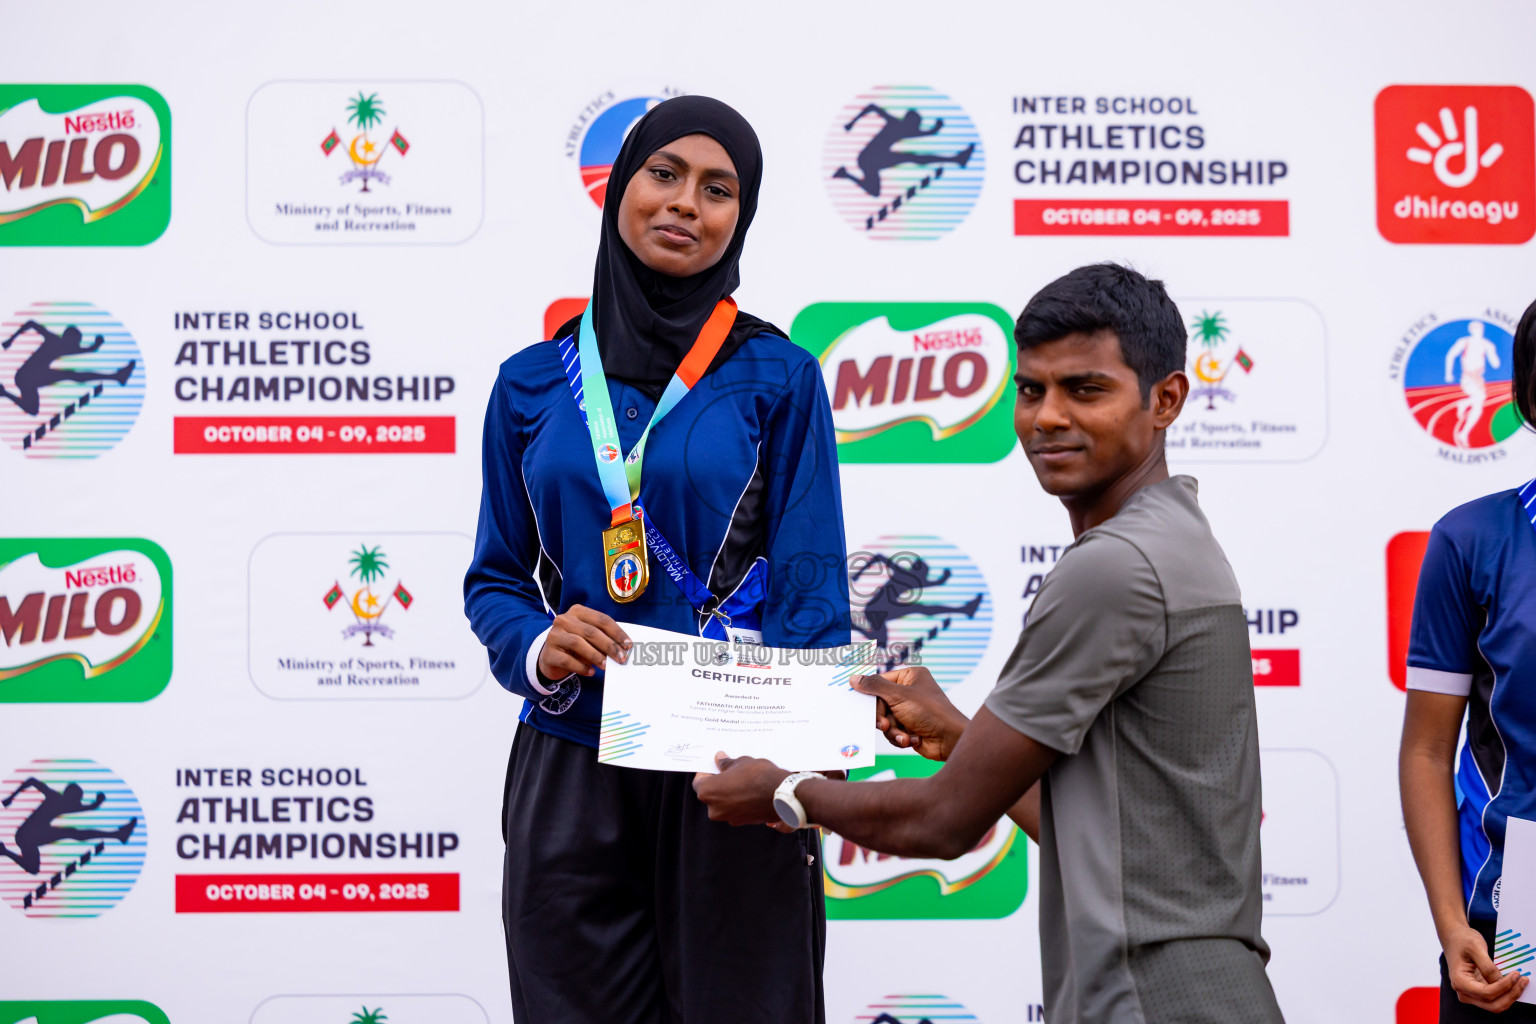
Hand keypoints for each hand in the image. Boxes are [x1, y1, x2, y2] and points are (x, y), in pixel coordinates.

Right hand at [537, 604, 629, 679]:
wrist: (551, 657)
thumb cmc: (576, 646)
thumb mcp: (589, 638)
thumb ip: (603, 639)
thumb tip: (623, 650)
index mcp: (578, 612)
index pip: (602, 620)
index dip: (617, 632)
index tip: (629, 645)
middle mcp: (564, 620)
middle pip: (591, 631)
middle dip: (609, 646)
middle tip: (621, 658)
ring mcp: (554, 635)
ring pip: (577, 643)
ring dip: (595, 655)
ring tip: (606, 666)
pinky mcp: (548, 653)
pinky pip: (567, 660)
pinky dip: (581, 667)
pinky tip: (591, 671)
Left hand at [692, 752, 789, 825]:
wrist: (781, 794)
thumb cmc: (758, 776)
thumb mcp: (740, 762)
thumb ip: (726, 763)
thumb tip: (719, 759)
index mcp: (708, 792)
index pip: (698, 782)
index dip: (705, 773)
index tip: (713, 766)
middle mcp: (714, 809)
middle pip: (710, 794)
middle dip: (718, 784)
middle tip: (728, 772)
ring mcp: (728, 817)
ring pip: (723, 803)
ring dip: (728, 794)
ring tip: (741, 781)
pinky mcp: (741, 822)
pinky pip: (735, 810)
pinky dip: (738, 802)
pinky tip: (748, 792)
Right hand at [852, 667, 968, 760]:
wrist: (950, 740)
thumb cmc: (930, 712)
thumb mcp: (899, 696)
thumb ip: (874, 686)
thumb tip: (854, 678)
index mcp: (910, 676)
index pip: (881, 682)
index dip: (871, 694)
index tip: (860, 703)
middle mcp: (910, 692)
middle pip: (880, 703)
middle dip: (883, 718)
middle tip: (884, 725)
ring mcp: (910, 710)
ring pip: (885, 720)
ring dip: (893, 730)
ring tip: (904, 735)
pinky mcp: (910, 727)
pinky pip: (893, 731)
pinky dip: (899, 737)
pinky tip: (911, 740)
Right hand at [1444, 923, 1528, 1010]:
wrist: (1454, 938)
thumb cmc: (1462, 940)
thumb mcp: (1475, 948)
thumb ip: (1488, 967)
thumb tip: (1501, 982)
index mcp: (1459, 981)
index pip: (1486, 993)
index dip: (1503, 986)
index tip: (1516, 974)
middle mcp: (1464, 992)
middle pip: (1492, 1005)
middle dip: (1511, 996)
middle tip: (1524, 981)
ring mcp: (1471, 994)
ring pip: (1496, 1005)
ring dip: (1511, 996)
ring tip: (1522, 982)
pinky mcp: (1478, 992)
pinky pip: (1496, 998)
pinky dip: (1507, 993)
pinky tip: (1515, 982)